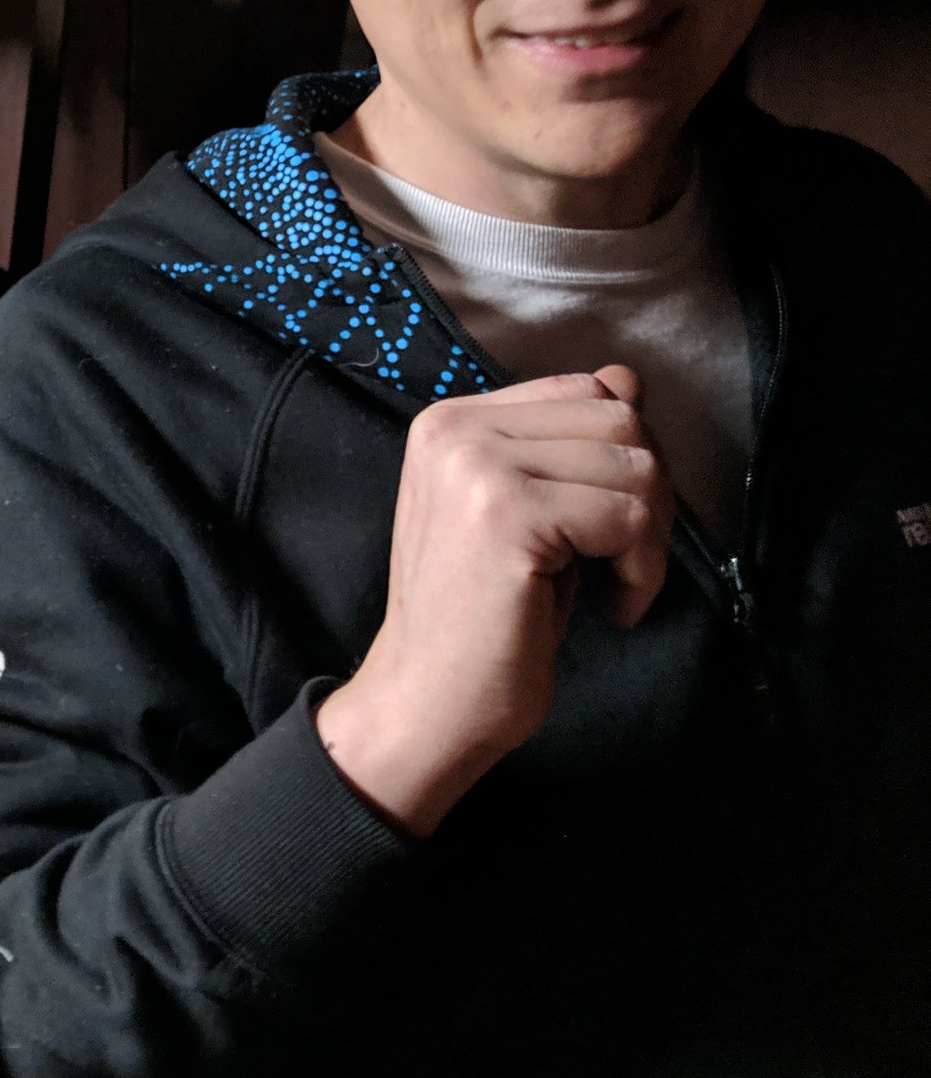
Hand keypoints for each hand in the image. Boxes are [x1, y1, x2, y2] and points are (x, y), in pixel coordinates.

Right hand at [314, 364, 671, 837]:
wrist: (428, 701)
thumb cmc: (482, 618)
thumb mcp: (527, 511)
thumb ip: (569, 443)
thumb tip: (628, 376)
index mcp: (451, 421)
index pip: (585, 390)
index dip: (621, 460)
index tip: (603, 530)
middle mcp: (455, 429)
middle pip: (620, 418)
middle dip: (647, 496)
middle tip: (620, 563)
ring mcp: (475, 467)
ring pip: (635, 464)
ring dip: (649, 538)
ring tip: (611, 587)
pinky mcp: (505, 514)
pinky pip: (628, 515)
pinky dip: (642, 571)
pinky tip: (610, 608)